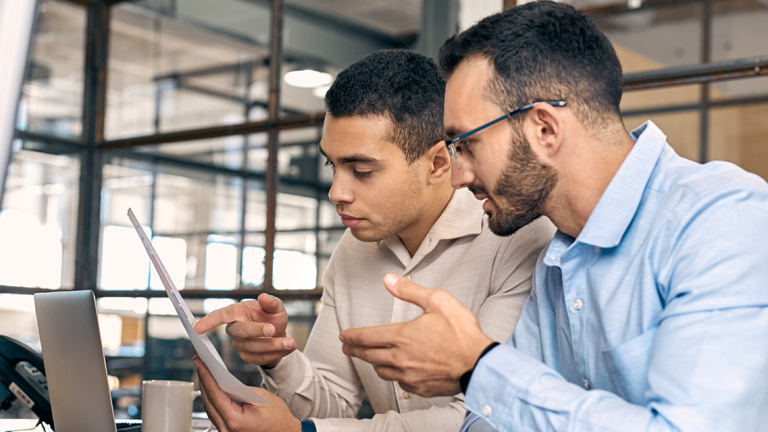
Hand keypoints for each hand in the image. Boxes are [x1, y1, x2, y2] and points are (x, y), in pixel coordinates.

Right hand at [194, 293, 295, 367]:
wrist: (278, 333)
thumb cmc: (271, 316)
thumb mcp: (276, 306)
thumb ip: (271, 302)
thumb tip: (264, 297)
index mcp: (236, 313)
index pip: (219, 316)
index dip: (208, 321)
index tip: (197, 328)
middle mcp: (234, 330)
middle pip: (240, 332)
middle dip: (257, 331)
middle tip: (273, 330)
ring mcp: (240, 345)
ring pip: (254, 348)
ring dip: (274, 346)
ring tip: (291, 343)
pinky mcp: (248, 357)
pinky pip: (261, 358)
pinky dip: (277, 354)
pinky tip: (288, 348)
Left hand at [194, 356, 300, 431]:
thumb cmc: (277, 418)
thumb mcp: (261, 397)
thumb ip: (240, 390)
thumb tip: (224, 382)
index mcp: (235, 420)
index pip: (215, 394)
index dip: (206, 375)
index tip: (200, 362)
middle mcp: (227, 430)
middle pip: (208, 401)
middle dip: (203, 380)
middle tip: (200, 363)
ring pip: (209, 408)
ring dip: (207, 390)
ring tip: (205, 373)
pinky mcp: (228, 431)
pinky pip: (215, 414)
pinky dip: (213, 400)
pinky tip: (213, 389)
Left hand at [339, 273, 492, 396]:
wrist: (479, 364)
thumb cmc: (461, 332)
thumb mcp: (437, 301)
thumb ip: (409, 291)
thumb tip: (388, 279)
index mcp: (401, 336)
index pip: (367, 337)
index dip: (352, 336)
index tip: (344, 335)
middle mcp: (400, 358)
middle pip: (369, 355)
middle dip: (355, 350)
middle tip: (347, 347)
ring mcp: (409, 375)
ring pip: (381, 371)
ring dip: (372, 363)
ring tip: (370, 358)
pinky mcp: (420, 388)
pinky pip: (398, 382)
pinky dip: (392, 375)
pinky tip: (395, 372)